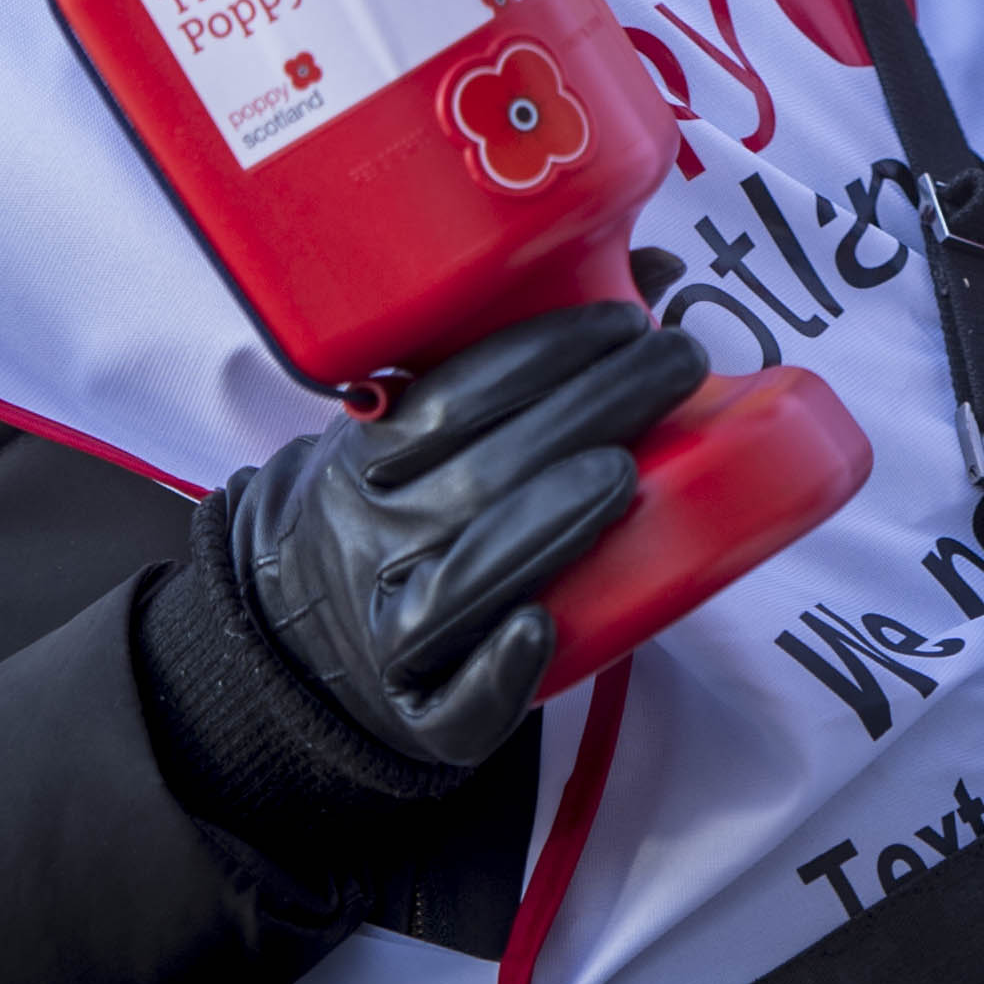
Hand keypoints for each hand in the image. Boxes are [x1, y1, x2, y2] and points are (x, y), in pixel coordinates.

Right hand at [233, 301, 708, 766]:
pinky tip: (544, 628)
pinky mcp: (418, 716)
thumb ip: (524, 361)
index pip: (448, 401)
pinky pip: (452, 702)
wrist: (308, 639)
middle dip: (583, 413)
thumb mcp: (425, 433)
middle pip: (477, 477)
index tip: (626, 318)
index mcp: (370, 463)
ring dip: (546, 523)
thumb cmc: (403, 512)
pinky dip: (495, 670)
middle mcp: (372, 540)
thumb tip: (654, 267)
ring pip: (464, 582)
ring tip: (625, 474)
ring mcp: (390, 633)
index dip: (537, 355)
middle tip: (675, 362)